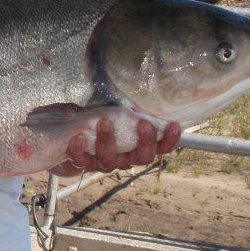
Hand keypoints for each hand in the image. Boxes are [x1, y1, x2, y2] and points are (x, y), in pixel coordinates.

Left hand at [50, 116, 180, 175]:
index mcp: (139, 146)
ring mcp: (106, 162)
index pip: (161, 147)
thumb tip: (138, 87)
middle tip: (143, 123)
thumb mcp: (117, 109)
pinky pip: (84, 161)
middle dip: (145, 142)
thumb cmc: (103, 117)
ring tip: (104, 122)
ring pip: (111, 161)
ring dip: (108, 141)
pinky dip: (80, 151)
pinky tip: (78, 137)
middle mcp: (126, 158)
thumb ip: (128, 105)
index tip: (173, 124)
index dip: (169, 139)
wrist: (75, 130)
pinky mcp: (85, 163)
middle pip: (142, 158)